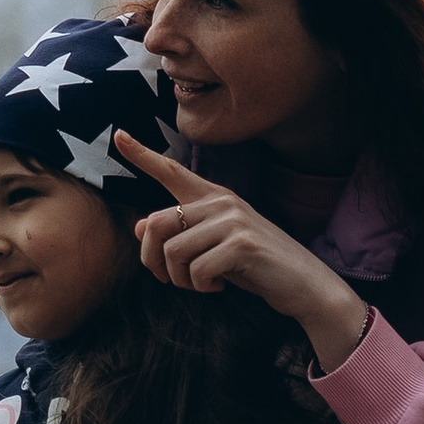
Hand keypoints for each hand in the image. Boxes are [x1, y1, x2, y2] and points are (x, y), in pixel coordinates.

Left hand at [113, 133, 371, 374]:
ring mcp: (233, 220)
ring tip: (204, 283)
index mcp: (214, 198)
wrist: (304, 285)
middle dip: (153, 261)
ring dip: (181, 280)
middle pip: (155, 223)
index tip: (119, 136)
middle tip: (172, 280)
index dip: (142, 155)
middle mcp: (221, 202)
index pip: (172, 171)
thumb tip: (138, 226)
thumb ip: (179, 235)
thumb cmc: (255, 268)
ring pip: (172, 252)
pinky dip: (202, 287)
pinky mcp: (241, 245)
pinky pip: (196, 271)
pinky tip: (221, 286)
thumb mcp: (212, 249)